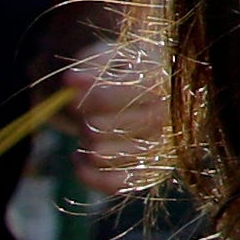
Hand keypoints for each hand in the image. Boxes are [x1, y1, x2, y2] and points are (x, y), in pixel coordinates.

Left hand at [65, 41, 170, 197]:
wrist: (148, 91)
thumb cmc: (124, 71)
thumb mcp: (109, 56)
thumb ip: (92, 66)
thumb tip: (71, 82)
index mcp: (163, 81)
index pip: (123, 94)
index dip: (93, 96)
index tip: (72, 88)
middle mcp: (169, 116)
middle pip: (106, 126)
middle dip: (85, 119)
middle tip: (86, 110)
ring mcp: (161, 148)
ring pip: (102, 155)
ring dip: (84, 142)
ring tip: (88, 129)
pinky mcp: (149, 173)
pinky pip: (113, 183)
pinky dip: (87, 174)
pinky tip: (78, 157)